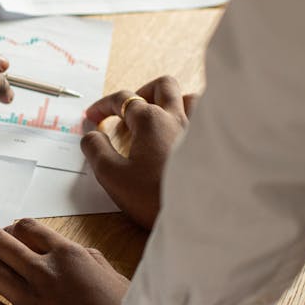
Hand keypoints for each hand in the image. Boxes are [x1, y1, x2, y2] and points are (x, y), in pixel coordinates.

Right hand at [81, 77, 198, 229]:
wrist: (199, 218)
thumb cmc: (154, 198)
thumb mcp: (112, 176)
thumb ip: (96, 151)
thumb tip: (89, 135)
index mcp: (150, 120)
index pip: (122, 99)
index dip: (103, 106)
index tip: (93, 116)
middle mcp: (177, 116)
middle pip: (161, 85)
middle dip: (141, 92)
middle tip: (128, 112)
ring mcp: (200, 129)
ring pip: (188, 97)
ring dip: (171, 103)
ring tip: (159, 120)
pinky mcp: (215, 145)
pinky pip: (207, 118)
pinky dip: (193, 118)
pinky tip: (186, 135)